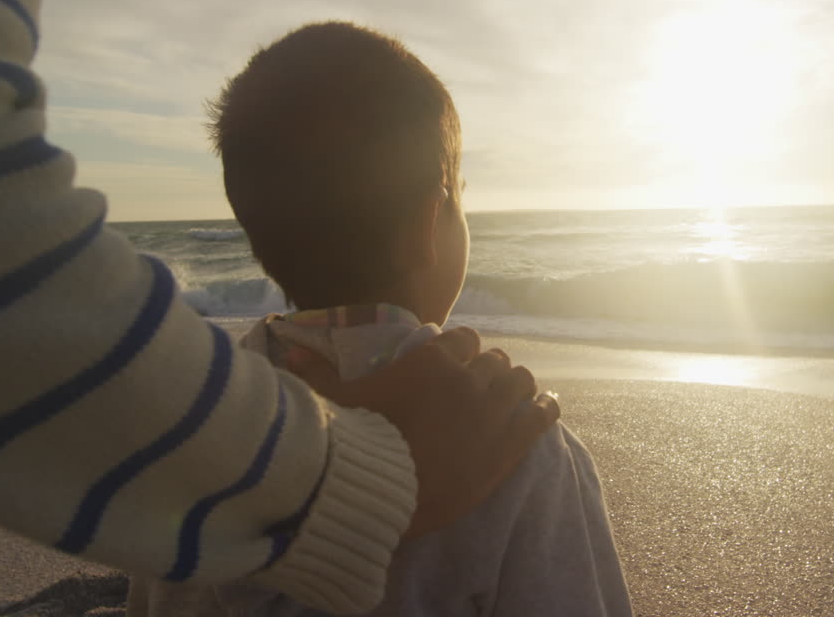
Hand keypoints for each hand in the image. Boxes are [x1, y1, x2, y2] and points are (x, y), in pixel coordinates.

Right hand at [289, 327, 558, 539]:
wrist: (384, 495)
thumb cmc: (360, 444)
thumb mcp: (338, 403)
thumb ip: (317, 375)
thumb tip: (289, 355)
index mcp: (433, 359)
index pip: (463, 338)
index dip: (459, 352)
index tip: (453, 367)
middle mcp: (469, 377)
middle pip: (494, 360)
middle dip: (486, 371)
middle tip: (475, 391)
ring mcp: (495, 409)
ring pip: (520, 380)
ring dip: (514, 387)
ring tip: (507, 399)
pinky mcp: (512, 444)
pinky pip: (543, 412)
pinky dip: (544, 407)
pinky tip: (542, 408)